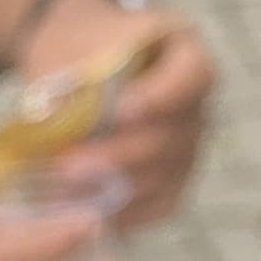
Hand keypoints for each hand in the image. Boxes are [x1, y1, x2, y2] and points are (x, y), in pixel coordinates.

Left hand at [19, 0, 214, 231]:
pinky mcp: (172, 178)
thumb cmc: (81, 47)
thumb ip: (81, 80)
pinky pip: (162, 203)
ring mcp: (188, 144)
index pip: (193, 76)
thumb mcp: (78, 47)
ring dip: (117, 188)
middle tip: (70, 166)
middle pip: (174, 136)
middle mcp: (196, 104)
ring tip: (66, 193)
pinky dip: (128, 213)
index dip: (162, 97)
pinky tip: (89, 213)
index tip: (121, 110)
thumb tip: (63, 126)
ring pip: (167, 175)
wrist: (78, 62)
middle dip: (121, 156)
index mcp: (185, 54)